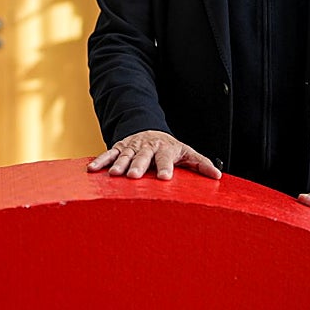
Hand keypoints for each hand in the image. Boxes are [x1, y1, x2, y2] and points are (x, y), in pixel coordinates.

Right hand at [87, 130, 221, 180]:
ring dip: (118, 164)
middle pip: (143, 156)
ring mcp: (131, 146)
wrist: (149, 131)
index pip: (166, 158)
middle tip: (134, 177)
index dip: (165, 167)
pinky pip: (108, 154)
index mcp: (165, 148)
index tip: (164, 178)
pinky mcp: (119, 147)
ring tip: (114, 175)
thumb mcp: (187, 153)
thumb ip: (201, 163)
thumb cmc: (170, 148)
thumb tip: (217, 176)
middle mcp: (147, 146)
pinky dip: (100, 161)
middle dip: (138, 166)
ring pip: (124, 155)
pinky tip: (92, 170)